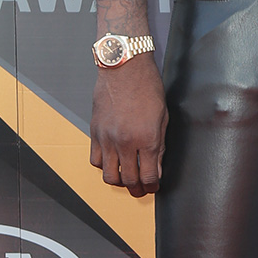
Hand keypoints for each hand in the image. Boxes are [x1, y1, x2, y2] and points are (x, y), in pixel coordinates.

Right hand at [89, 54, 167, 197]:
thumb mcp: (163, 117)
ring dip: (119, 181)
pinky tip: (113, 161)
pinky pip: (95, 161)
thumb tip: (156, 168)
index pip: (148, 176)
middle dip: (137, 189)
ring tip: (127, 179)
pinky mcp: (94, 133)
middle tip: (141, 189)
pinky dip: (104, 166)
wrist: (124, 68)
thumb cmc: (147, 87)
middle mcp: (125, 142)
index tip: (154, 187)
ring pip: (108, 176)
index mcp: (146, 138)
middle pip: (128, 180)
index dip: (152, 186)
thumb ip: (159, 145)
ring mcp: (107, 139)